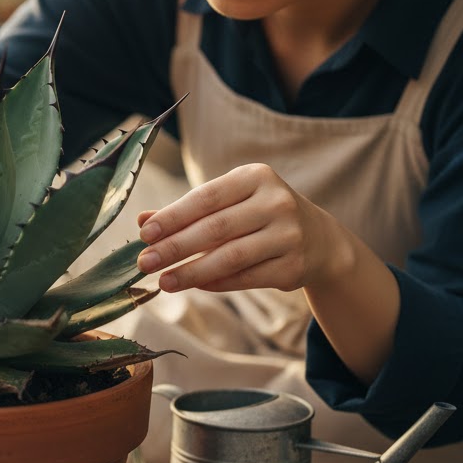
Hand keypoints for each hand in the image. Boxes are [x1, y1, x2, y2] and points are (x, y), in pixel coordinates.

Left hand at [135, 163, 348, 292]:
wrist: (320, 241)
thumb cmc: (259, 215)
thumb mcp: (230, 202)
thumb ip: (187, 211)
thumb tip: (142, 221)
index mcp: (256, 177)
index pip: (206, 197)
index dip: (173, 216)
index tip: (145, 234)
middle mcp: (276, 202)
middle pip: (215, 228)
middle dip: (175, 247)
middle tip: (145, 262)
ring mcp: (289, 235)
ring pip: (230, 257)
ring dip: (192, 271)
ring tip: (163, 281)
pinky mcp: (293, 267)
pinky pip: (245, 278)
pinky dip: (216, 283)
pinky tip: (193, 285)